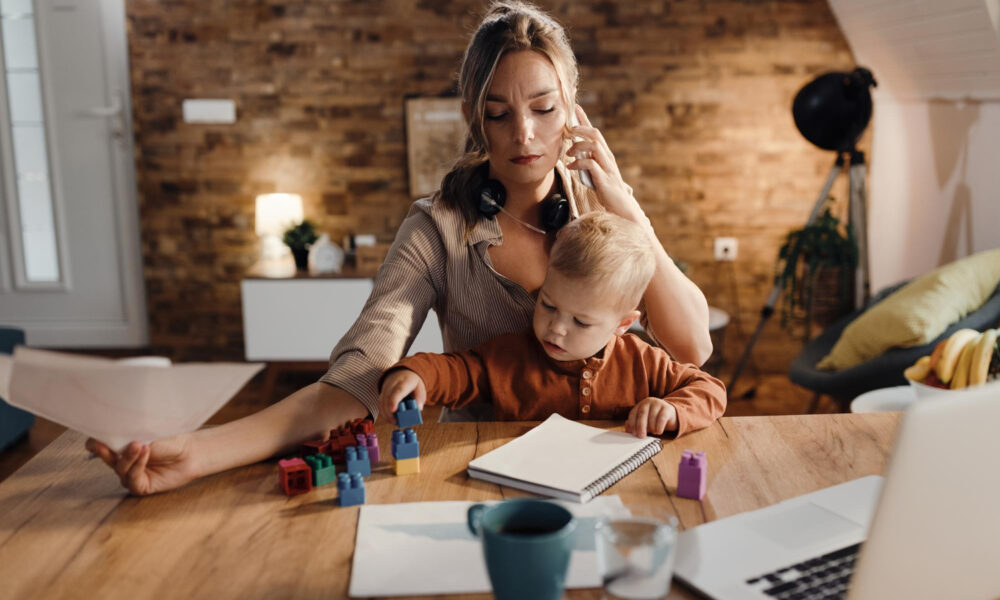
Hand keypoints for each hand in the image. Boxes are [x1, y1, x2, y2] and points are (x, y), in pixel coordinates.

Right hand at [85, 435, 199, 495]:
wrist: (190, 452)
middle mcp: (123, 463)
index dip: (95, 444)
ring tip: (139, 444)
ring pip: (120, 468)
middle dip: (104, 451)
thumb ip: (129, 436)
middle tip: (102, 443)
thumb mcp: (147, 434)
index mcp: (121, 448)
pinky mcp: (141, 487)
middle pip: (107, 459)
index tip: (93, 439)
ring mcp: (131, 476)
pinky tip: (145, 452)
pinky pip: (133, 478)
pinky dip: (138, 465)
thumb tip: (112, 432)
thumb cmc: (170, 440)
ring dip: (128, 456)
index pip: (100, 447)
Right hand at [377, 369, 426, 424]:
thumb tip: (418, 409)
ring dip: (386, 414)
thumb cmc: (412, 382)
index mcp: (403, 382)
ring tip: (394, 422)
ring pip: (382, 402)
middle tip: (396, 422)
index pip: (397, 391)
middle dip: (390, 412)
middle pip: (387, 398)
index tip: (393, 410)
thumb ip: (420, 397)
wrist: (402, 372)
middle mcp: (392, 384)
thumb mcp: (420, 387)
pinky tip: (389, 419)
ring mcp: (385, 389)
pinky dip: (383, 413)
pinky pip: (380, 404)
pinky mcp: (382, 394)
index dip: (394, 401)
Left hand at [567, 104, 642, 221]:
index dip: (585, 119)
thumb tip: (574, 155)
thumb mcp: (596, 173)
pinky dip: (578, 163)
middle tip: (568, 131)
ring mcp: (607, 167)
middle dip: (580, 128)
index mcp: (605, 154)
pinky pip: (590, 164)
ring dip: (578, 146)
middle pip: (595, 134)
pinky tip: (571, 167)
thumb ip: (588, 163)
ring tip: (568, 153)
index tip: (576, 108)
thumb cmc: (607, 191)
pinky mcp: (604, 178)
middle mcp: (607, 157)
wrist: (621, 208)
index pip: (595, 132)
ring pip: (594, 146)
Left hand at [625, 398, 677, 437]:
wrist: (671, 415)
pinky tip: (659, 431)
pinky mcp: (667, 408)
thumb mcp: (644, 423)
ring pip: (652, 416)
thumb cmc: (654, 420)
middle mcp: (648, 402)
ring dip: (651, 427)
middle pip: (642, 414)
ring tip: (653, 432)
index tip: (634, 433)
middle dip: (640, 426)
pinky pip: (662, 418)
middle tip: (641, 436)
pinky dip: (659, 427)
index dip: (632, 424)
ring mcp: (658, 404)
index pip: (633, 414)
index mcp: (640, 405)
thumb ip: (635, 425)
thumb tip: (628, 429)